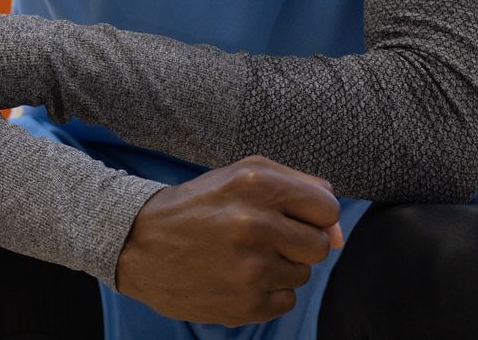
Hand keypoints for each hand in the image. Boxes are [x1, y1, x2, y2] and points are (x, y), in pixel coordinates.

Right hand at [116, 154, 342, 326]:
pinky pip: (286, 301)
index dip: (315, 213)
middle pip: (320, 245)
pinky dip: (268, 292)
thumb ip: (297, 186)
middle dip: (300, 242)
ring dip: (282, 266)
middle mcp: (256, 224)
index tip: (294, 215)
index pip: (327, 208)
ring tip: (245, 254)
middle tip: (267, 235)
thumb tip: (338, 227)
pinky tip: (239, 276)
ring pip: (303, 275)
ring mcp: (251, 269)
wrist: (141, 243)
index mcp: (256, 184)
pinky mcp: (244, 305)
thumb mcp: (240, 174)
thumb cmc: (198, 205)